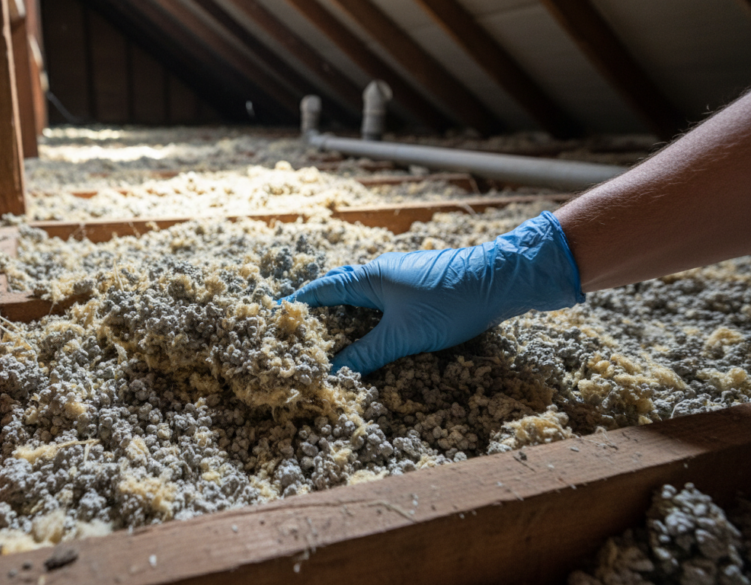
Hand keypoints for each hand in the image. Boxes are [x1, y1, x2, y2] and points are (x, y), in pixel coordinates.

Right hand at [280, 211, 585, 374]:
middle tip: (303, 333)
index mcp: (369, 277)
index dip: (299, 303)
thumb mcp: (403, 335)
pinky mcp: (421, 286)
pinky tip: (375, 335)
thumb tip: (334, 373)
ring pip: (364, 297)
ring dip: (347, 315)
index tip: (278, 314)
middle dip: (320, 311)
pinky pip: (384, 301)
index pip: (322, 289)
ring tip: (332, 339)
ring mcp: (403, 277)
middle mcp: (382, 272)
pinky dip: (371, 317)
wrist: (503, 280)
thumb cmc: (450, 303)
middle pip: (340, 290)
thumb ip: (367, 354)